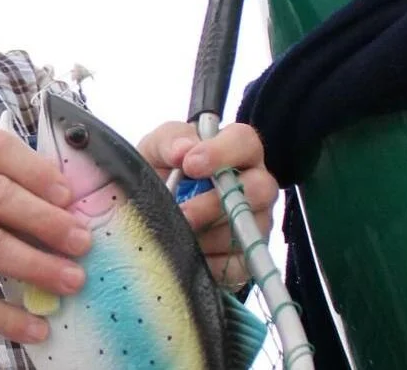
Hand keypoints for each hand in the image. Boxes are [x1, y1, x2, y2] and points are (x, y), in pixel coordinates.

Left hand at [138, 122, 279, 289]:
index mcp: (235, 153)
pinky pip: (238, 264)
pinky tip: (187, 255)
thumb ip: (170, 141)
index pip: (245, 141)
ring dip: (207, 235)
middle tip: (183, 212)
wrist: (146, 219)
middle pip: (260, 189)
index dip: (222, 152)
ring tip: (176, 234)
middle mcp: (253, 186)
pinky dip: (208, 262)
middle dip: (216, 202)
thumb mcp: (155, 151)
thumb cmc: (159, 175)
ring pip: (248, 230)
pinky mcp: (246, 259)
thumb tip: (184, 150)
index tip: (190, 164)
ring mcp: (255, 224)